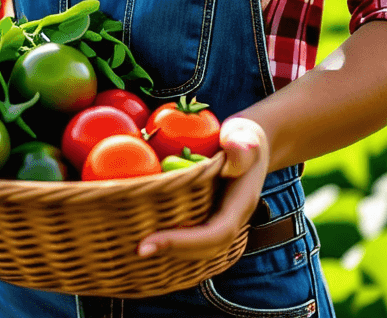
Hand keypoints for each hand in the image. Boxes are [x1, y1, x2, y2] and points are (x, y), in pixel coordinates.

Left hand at [136, 116, 267, 260]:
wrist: (249, 143)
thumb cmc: (243, 136)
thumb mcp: (244, 134)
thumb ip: (241, 143)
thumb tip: (234, 151)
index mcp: (240, 205)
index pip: (216, 234)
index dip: (185, 242)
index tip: (150, 243)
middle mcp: (231, 221)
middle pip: (205, 249)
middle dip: (173, 251)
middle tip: (138, 249)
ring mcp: (220, 222)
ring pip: (198, 249)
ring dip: (170, 252)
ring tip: (138, 247)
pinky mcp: (209, 219)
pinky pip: (191, 238)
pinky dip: (170, 241)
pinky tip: (146, 234)